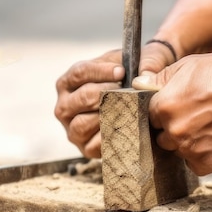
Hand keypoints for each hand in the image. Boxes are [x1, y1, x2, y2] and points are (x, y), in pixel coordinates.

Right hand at [55, 44, 174, 156]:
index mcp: (69, 82)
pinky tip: (126, 128)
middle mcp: (66, 106)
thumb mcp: (140, 63)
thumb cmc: (134, 80)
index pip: (78, 73)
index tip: (122, 72)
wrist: (144, 107)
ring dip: (107, 117)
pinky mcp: (86, 148)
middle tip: (127, 92)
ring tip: (128, 111)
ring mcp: (73, 129)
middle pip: (81, 99)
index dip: (100, 72)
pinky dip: (109, 137)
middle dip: (106, 94)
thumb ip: (146, 64)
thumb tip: (144, 80)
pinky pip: (93, 145)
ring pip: (82, 124)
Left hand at [133, 50, 211, 175]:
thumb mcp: (188, 66)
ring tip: (211, 126)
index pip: (151, 118)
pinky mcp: (209, 162)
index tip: (179, 110)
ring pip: (180, 152)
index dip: (165, 114)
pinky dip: (205, 156)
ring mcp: (191, 148)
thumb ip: (159, 78)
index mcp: (163, 106)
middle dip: (176, 129)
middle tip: (198, 117)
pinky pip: (196, 165)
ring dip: (191, 144)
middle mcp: (174, 130)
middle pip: (163, 138)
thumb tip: (138, 84)